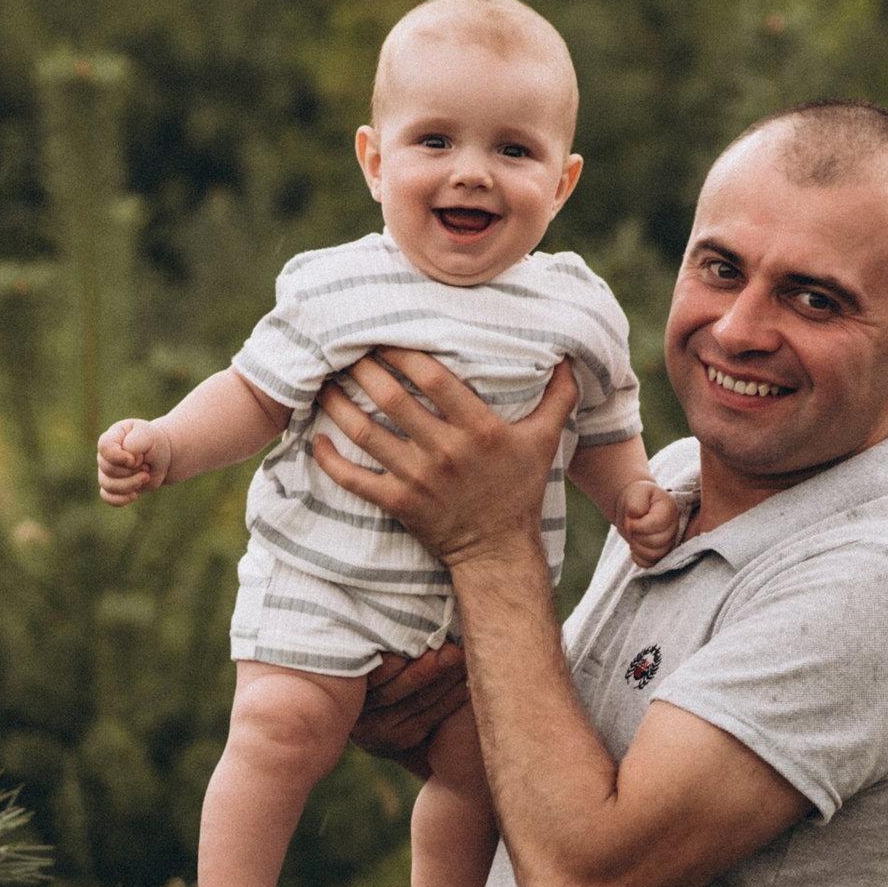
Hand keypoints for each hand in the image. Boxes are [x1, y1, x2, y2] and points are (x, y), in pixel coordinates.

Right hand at [97, 415, 172, 503]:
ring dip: (130, 485)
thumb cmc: (154, 443)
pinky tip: (134, 495)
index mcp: (112, 436)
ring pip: (108, 485)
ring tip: (145, 478)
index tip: (135, 459)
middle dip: (131, 472)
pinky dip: (121, 499)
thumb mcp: (149, 437)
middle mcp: (105, 454)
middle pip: (108, 468)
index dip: (118, 457)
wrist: (160, 457)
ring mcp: (106, 470)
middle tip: (146, 467)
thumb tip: (127, 461)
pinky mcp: (111, 486)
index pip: (105, 447)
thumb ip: (135, 444)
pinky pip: (107, 496)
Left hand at [310, 350, 578, 566]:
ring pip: (367, 433)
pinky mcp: (399, 504)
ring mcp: (419, 479)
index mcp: (479, 429)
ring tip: (323, 382)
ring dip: (339, 405)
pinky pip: (355, 480)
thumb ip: (558, 397)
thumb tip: (570, 356)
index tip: (383, 335)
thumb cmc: (520, 490)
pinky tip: (317, 439)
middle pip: (392, 399)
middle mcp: (446, 451)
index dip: (403, 352)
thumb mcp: (545, 441)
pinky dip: (331, 460)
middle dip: (363, 369)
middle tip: (343, 349)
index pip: (433, 378)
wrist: (498, 551)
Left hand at [619, 472, 694, 568]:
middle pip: (657, 542)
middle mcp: (673, 527)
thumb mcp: (634, 493)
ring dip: (637, 547)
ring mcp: (669, 542)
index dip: (638, 525)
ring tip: (632, 535)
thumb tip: (635, 516)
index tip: (628, 519)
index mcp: (670, 509)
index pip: (658, 524)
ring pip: (655, 555)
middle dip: (637, 536)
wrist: (634, 506)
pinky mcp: (660, 553)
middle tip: (629, 527)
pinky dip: (639, 557)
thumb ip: (635, 503)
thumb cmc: (636, 498)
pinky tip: (634, 546)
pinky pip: (650, 564)